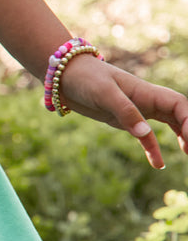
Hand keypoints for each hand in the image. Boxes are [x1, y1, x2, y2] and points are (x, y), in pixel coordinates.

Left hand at [58, 56, 187, 168]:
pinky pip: (145, 136)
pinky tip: (158, 165)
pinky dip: (153, 148)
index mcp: (146, 91)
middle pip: (179, 114)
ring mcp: (137, 109)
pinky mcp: (125, 119)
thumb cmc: (86, 78)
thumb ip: (125, 112)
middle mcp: (146, 100)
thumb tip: (145, 134)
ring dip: (181, 137)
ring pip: (168, 123)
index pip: (177, 104)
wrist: (65, 76)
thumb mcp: (104, 93)